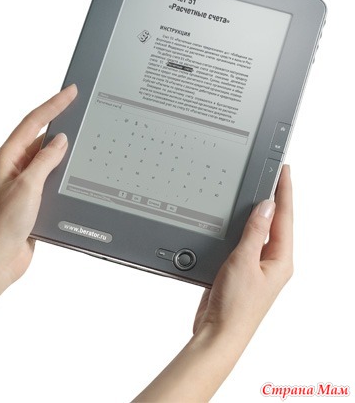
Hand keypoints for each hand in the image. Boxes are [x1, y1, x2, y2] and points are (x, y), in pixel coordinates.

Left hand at [0, 84, 76, 346]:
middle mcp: (15, 166)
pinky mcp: (34, 195)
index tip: (70, 92)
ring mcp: (25, 180)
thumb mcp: (27, 187)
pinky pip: (51, 174)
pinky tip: (76, 167)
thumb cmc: (3, 225)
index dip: (53, 105)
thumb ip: (45, 160)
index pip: (33, 122)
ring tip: (83, 134)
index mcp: (7, 158)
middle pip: (40, 134)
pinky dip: (64, 168)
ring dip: (64, 146)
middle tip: (80, 106)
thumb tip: (60, 140)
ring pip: (48, 155)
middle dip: (60, 119)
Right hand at [193, 164, 292, 341]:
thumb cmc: (235, 306)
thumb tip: (265, 206)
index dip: (284, 192)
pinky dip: (241, 228)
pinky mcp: (240, 269)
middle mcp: (271, 262)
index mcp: (280, 260)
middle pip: (275, 222)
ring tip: (257, 190)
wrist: (218, 332)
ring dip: (257, 213)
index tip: (284, 171)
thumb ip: (254, 232)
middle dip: (274, 198)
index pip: (284, 218)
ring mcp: (255, 266)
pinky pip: (244, 242)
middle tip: (273, 174)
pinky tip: (236, 220)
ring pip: (259, 232)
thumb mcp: (244, 262)